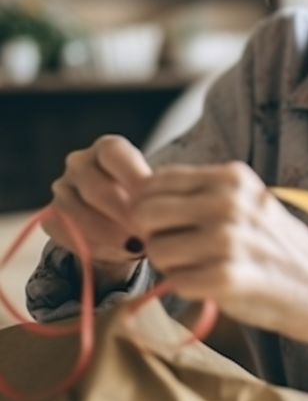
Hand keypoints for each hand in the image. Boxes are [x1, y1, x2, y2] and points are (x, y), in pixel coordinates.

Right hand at [47, 135, 151, 285]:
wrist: (123, 221)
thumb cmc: (146, 199)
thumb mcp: (156, 189)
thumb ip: (155, 193)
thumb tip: (163, 209)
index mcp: (107, 147)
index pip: (114, 154)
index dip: (135, 179)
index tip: (157, 204)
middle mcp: (79, 163)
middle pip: (97, 190)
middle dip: (125, 216)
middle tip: (149, 234)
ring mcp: (61, 189)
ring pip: (78, 216)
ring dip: (110, 236)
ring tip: (138, 247)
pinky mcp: (51, 217)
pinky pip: (67, 235)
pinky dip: (96, 248)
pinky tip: (120, 252)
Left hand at [130, 162, 307, 333]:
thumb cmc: (278, 247)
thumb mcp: (248, 202)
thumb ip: (203, 193)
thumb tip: (140, 192)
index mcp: (233, 177)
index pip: (156, 180)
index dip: (151, 204)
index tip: (168, 221)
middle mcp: (229, 202)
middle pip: (145, 211)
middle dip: (154, 233)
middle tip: (180, 247)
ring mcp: (228, 240)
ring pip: (155, 248)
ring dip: (170, 264)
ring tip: (202, 266)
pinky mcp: (226, 277)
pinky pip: (175, 281)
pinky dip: (188, 287)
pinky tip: (214, 284)